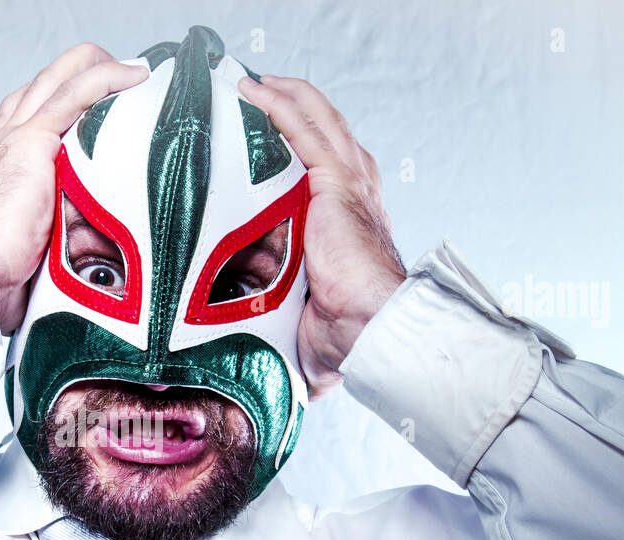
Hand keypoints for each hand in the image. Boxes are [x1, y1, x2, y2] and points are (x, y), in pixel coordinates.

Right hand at [0, 45, 148, 334]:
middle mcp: (0, 146)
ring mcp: (14, 140)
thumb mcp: (30, 247)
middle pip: (37, 88)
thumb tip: (90, 250)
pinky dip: (103, 79)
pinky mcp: (31, 143)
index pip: (24, 119)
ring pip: (54, 81)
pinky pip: (73, 96)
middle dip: (76, 74)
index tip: (88, 107)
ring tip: (129, 69)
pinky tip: (130, 75)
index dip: (54, 104)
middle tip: (113, 74)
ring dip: (93, 66)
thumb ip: (52, 234)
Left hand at [238, 74, 405, 398]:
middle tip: (248, 97)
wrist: (375, 335)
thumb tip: (268, 373)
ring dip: (282, 96)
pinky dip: (281, 106)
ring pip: (316, 121)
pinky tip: (255, 91)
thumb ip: (291, 334)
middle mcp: (356, 196)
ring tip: (248, 82)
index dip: (295, 150)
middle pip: (323, 133)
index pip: (325, 171)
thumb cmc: (350, 338)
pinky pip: (306, 130)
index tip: (259, 140)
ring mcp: (351, 186)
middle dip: (288, 110)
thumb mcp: (310, 328)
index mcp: (351, 224)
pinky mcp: (338, 184)